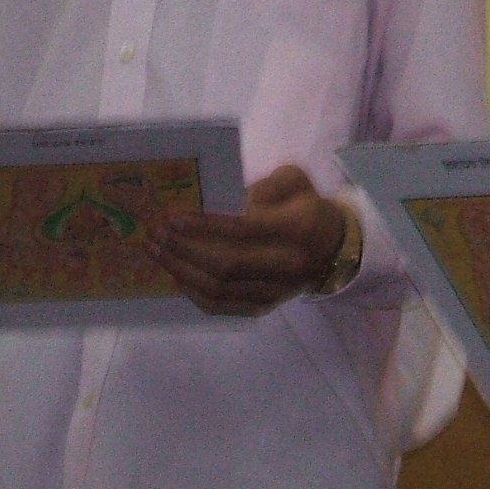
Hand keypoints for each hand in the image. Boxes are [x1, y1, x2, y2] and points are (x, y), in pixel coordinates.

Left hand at [151, 165, 349, 316]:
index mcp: (297, 229)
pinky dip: (193, 292)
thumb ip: (264, 185)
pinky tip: (175, 274)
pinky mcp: (264, 308)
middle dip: (184, 250)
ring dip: (181, 271)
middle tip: (155, 233)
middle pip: (226, 265)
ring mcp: (276, 292)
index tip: (173, 217)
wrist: (334, 248)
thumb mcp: (294, 180)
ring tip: (156, 252)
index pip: (244, 231)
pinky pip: (222, 306)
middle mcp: (288, 266)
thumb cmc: (307, 206)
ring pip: (219, 290)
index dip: (205, 226)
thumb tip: (228, 201)